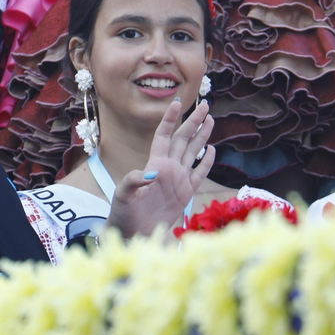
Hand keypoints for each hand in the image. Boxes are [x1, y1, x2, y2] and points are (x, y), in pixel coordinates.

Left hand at [107, 98, 215, 238]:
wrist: (134, 232)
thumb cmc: (124, 212)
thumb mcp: (123, 194)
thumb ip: (134, 181)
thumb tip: (152, 174)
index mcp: (154, 163)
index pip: (164, 135)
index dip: (170, 119)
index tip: (177, 102)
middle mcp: (168, 167)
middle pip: (183, 139)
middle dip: (194, 121)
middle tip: (205, 104)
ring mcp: (178, 179)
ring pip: (193, 152)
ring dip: (202, 136)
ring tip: (210, 119)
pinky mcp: (186, 193)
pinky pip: (199, 173)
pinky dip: (206, 162)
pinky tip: (211, 149)